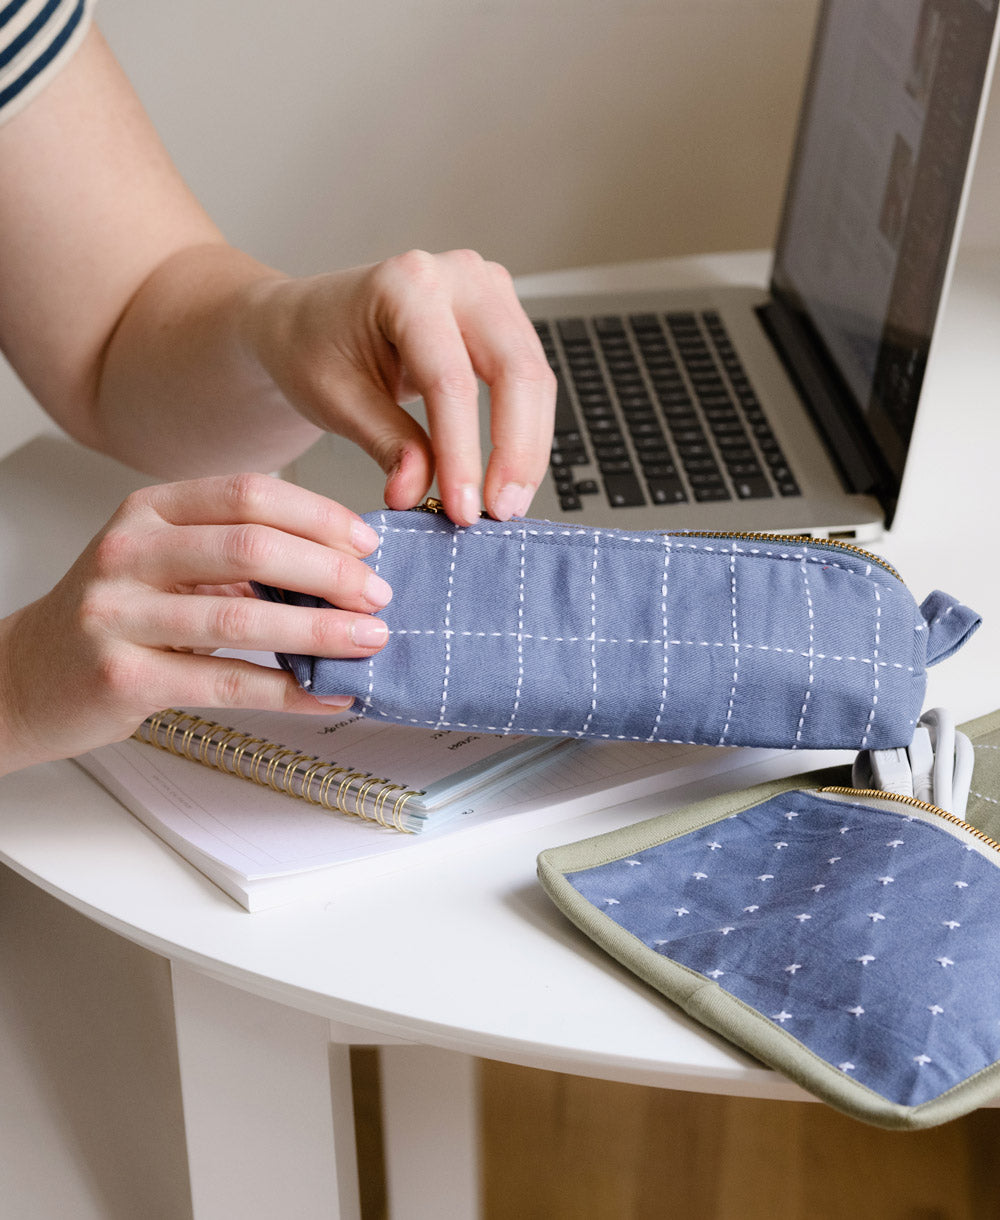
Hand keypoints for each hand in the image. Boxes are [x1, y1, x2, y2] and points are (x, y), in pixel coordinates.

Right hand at [0, 474, 385, 775]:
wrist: (29, 676)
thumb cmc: (115, 616)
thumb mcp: (165, 563)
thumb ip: (235, 556)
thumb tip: (339, 565)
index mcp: (148, 511)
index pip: (247, 494)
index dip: (318, 517)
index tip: (366, 544)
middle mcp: (128, 552)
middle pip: (250, 546)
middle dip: (329, 572)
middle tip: (378, 596)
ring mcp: (120, 614)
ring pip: (241, 617)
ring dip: (320, 631)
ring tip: (370, 641)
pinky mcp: (124, 677)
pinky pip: (225, 682)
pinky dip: (288, 689)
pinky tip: (328, 693)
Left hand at [243, 249, 555, 525]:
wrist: (307, 322)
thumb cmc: (313, 347)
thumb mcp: (335, 399)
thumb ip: (386, 443)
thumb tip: (418, 491)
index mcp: (407, 284)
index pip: (451, 381)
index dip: (463, 453)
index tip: (463, 509)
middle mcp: (459, 276)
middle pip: (516, 372)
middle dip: (515, 452)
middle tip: (500, 512)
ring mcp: (489, 291)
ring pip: (536, 379)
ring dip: (527, 449)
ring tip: (505, 503)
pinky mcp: (504, 317)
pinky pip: (531, 380)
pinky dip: (525, 433)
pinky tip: (509, 474)